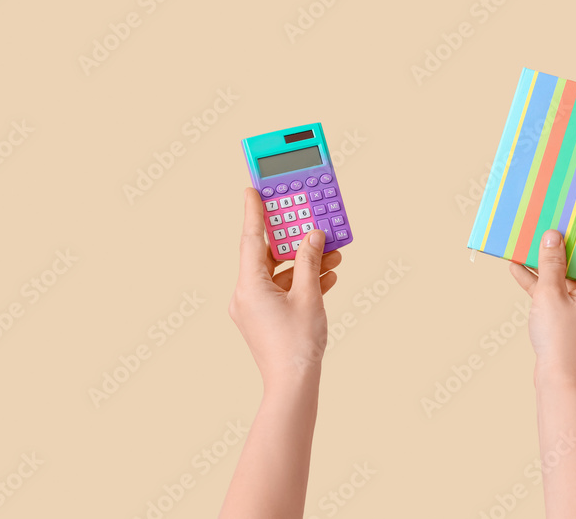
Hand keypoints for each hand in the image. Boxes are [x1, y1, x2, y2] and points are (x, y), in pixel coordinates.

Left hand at [229, 188, 341, 389]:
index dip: (253, 212)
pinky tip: (327, 276)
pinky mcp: (264, 319)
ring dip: (304, 263)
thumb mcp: (309, 296)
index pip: (250, 240)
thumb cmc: (297, 344)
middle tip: (306, 218)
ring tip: (331, 252)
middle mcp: (245, 295)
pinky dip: (301, 281)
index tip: (252, 189)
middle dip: (292, 240)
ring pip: (278, 274)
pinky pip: (282, 290)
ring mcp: (253, 308)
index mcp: (248, 286)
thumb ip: (310, 261)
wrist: (293, 385)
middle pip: (267, 256)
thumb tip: (312, 236)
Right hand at [509, 191, 575, 393]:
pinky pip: (561, 291)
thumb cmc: (562, 342)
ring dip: (554, 259)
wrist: (561, 387)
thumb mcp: (550, 296)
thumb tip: (552, 236)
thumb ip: (551, 264)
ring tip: (534, 239)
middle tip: (561, 215)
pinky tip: (518, 269)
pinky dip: (544, 280)